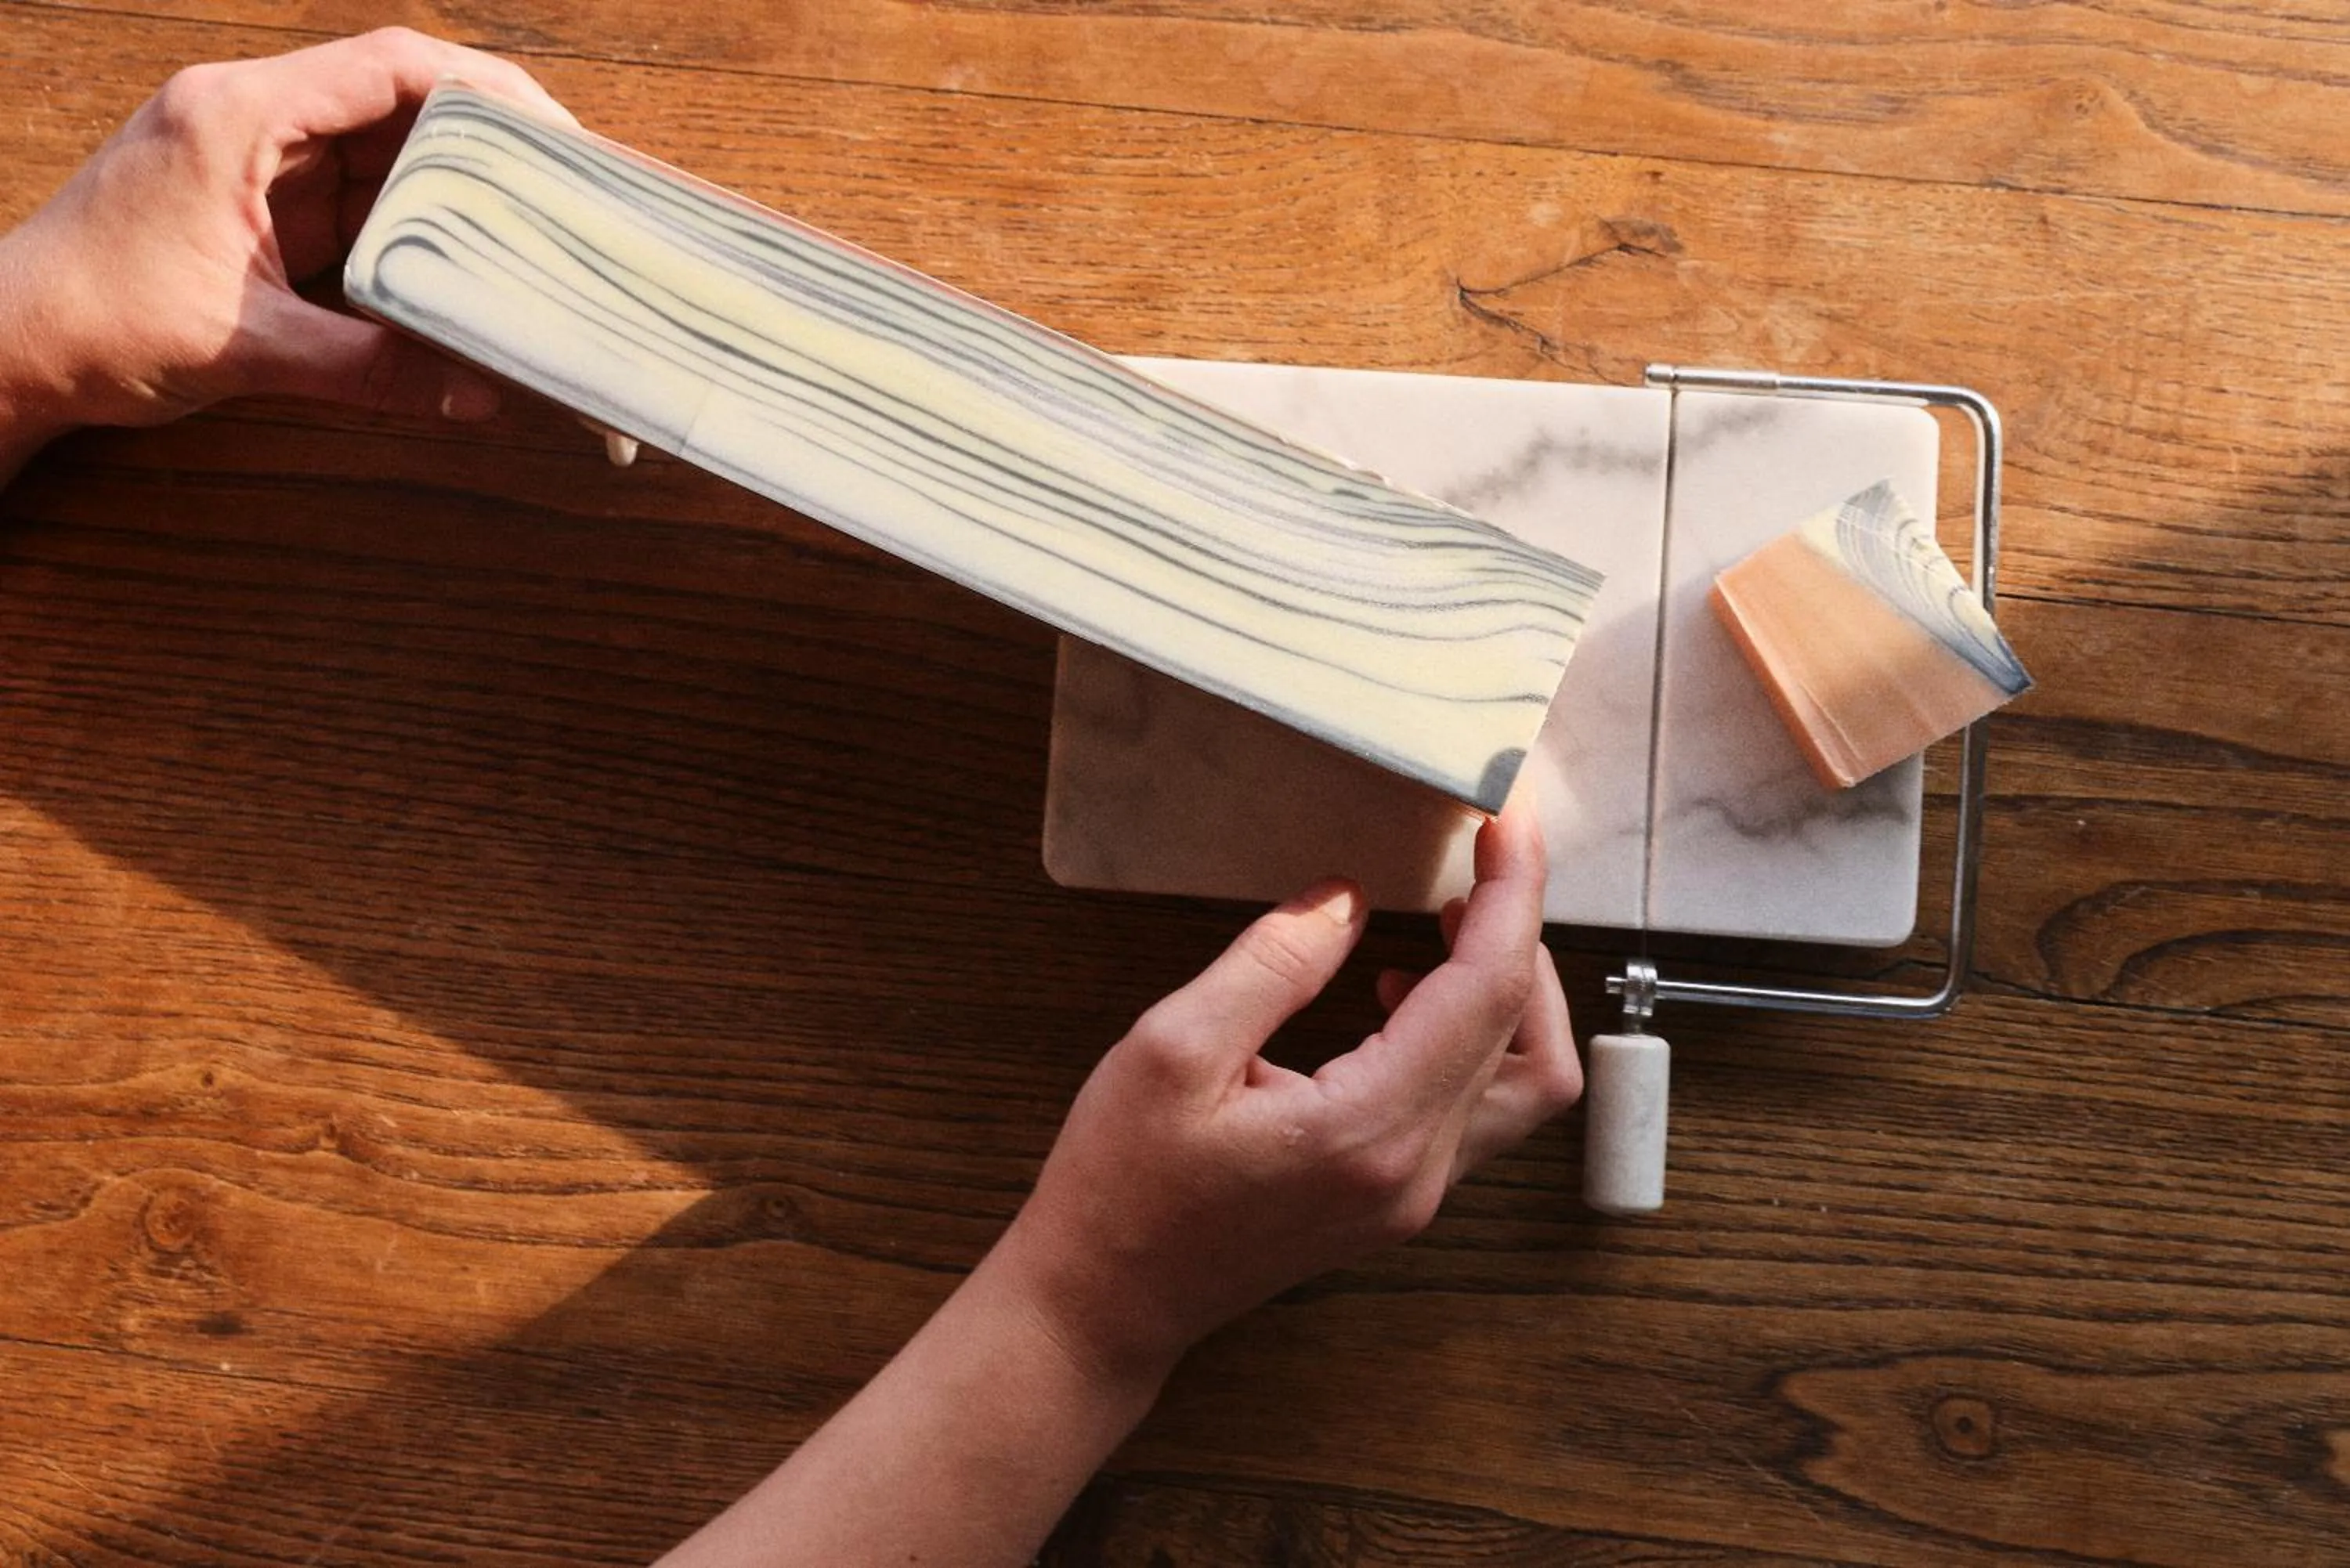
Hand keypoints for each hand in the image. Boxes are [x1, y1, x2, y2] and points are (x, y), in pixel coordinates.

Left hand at [0, 28, 568, 473]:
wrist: (14, 350)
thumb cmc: (96, 326)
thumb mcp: (250, 349)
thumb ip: (373, 368)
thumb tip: (479, 393)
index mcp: (237, 116)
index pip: (389, 65)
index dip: (485, 89)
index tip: (555, 133)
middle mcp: (251, 119)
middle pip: (399, 99)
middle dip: (487, 137)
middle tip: (568, 183)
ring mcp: (257, 159)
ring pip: (385, 148)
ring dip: (456, 185)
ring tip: (534, 222)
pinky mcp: (262, 204)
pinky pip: (360, 196)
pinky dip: (416, 222)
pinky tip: (467, 256)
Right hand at [989, 794, 1580, 1383]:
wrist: (1104, 1302)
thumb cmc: (1121, 1184)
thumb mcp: (1173, 1048)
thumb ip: (1273, 964)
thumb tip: (1349, 898)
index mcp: (1369, 1131)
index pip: (1488, 994)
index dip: (1511, 894)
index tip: (1507, 818)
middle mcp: (1416, 1171)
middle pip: (1532, 1040)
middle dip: (1521, 935)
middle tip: (1479, 863)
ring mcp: (1415, 1194)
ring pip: (1526, 1083)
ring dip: (1509, 992)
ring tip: (1449, 920)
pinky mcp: (1397, 1198)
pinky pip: (1478, 1106)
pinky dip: (1473, 1035)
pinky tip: (1399, 991)